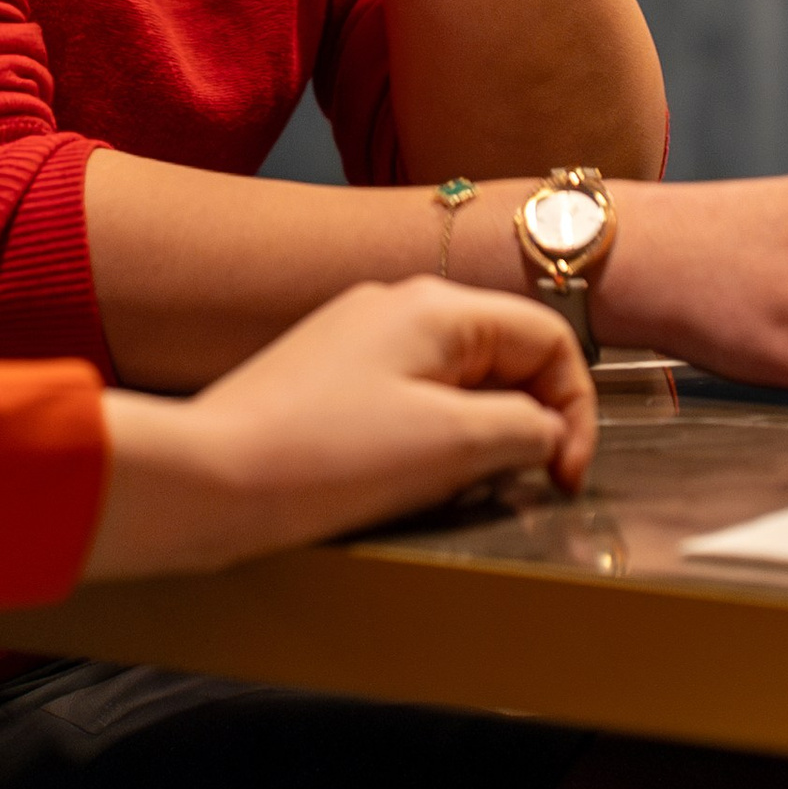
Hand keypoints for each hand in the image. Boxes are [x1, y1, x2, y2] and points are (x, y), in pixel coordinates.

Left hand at [83, 278, 594, 581]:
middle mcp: (398, 304)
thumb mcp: (454, 445)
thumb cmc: (328, 458)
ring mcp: (357, 336)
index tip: (565, 476)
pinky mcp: (326, 374)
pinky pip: (408, 396)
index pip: (549, 339)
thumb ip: (525, 428)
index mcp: (438, 306)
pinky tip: (405, 477)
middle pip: (504, 354)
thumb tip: (546, 431)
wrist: (211, 478)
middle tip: (515, 484)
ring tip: (452, 484)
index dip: (575, 410)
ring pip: (457, 379)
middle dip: (525, 421)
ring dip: (476, 434)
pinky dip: (429, 436)